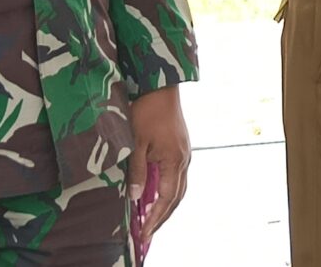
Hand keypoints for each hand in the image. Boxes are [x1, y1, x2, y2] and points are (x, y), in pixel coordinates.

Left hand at [128, 86, 190, 242]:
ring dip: (166, 205)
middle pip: (176, 197)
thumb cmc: (146, 111)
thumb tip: (138, 197)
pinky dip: (168, 190)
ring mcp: (185, 153)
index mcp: (175, 161)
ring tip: (152, 218)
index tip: (144, 233)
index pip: (167, 199)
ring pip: (179, 188)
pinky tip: (157, 193)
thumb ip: (138, 171)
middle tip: (148, 232)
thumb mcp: (136, 143)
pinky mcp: (180, 147)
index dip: (155, 217)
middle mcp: (184, 160)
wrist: (160, 87)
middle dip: (162, 216)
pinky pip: (177, 176)